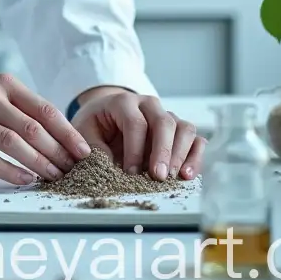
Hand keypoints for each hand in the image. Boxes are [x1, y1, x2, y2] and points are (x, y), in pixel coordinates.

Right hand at [0, 63, 91, 185]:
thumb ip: (16, 107)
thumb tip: (54, 134)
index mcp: (2, 83)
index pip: (45, 108)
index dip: (68, 132)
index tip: (84, 151)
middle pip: (34, 127)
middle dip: (59, 152)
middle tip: (75, 171)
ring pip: (15, 142)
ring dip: (39, 164)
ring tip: (54, 178)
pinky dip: (10, 171)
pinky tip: (25, 181)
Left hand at [70, 86, 204, 180]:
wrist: (106, 111)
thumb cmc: (96, 123)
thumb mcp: (85, 130)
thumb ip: (94, 146)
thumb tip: (110, 167)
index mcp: (123, 102)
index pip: (135, 123)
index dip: (135, 149)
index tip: (131, 172)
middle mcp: (149, 104)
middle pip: (164, 122)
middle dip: (163, 151)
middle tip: (158, 176)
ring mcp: (166, 114)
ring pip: (184, 128)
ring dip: (181, 153)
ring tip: (175, 177)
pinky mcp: (178, 128)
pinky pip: (194, 138)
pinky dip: (195, 155)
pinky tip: (187, 174)